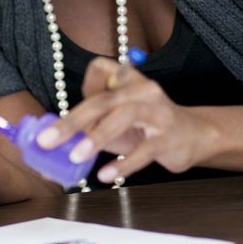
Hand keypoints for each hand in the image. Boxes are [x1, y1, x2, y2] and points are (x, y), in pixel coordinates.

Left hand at [35, 58, 216, 184]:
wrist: (194, 136)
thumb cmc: (146, 127)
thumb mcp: (117, 120)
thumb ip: (91, 124)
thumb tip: (53, 142)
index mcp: (127, 80)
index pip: (100, 69)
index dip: (82, 85)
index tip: (64, 113)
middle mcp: (143, 90)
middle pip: (103, 99)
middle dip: (72, 120)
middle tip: (47, 140)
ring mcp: (158, 112)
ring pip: (125, 116)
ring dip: (98, 136)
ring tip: (76, 155)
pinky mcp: (169, 137)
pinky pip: (145, 149)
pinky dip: (124, 163)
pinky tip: (106, 175)